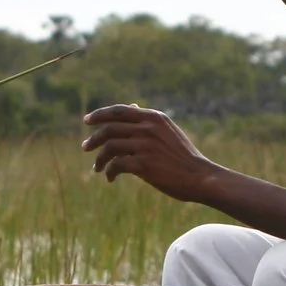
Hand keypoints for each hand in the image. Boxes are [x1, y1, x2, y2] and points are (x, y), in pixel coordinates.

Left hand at [82, 104, 217, 201]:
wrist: (200, 177)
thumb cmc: (183, 156)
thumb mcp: (168, 131)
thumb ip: (149, 120)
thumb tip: (132, 107)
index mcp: (154, 117)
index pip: (119, 110)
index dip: (100, 114)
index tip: (87, 121)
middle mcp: (148, 128)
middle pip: (109, 128)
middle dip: (93, 139)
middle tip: (85, 147)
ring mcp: (145, 146)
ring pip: (109, 147)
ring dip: (99, 159)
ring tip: (97, 168)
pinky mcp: (144, 164)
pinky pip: (116, 165)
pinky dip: (110, 172)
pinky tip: (110, 178)